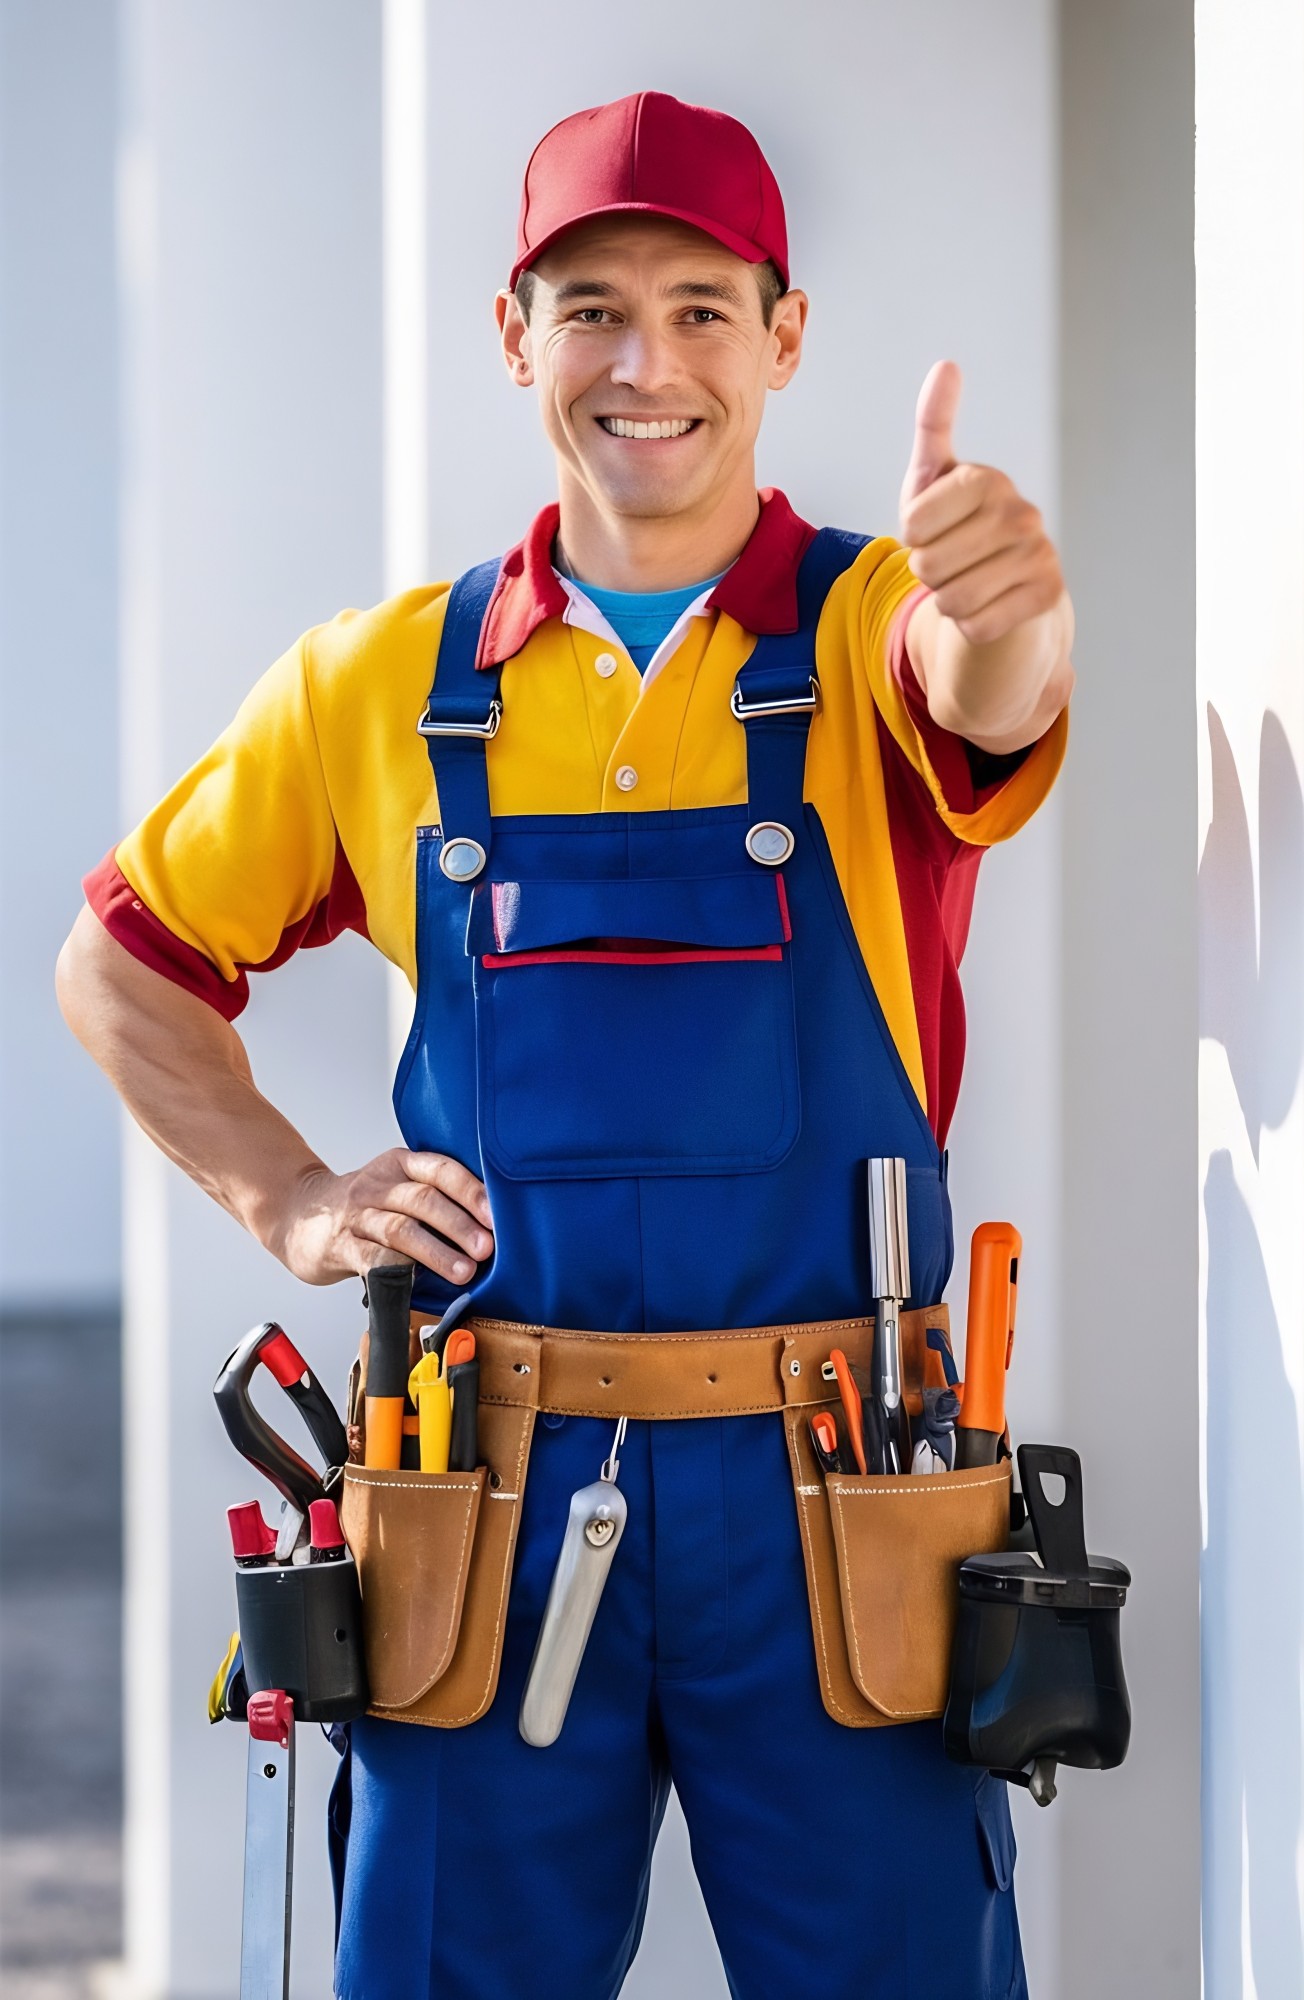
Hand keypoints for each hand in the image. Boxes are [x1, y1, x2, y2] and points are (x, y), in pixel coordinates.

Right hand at [277, 1148, 494, 1285]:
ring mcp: (357, 1215)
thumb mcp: (395, 1186)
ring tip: (463, 1271)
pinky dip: (397, 1271)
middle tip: (486, 1248)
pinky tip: (417, 1283)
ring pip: (401, 1229)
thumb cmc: (361, 1207)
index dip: (470, 1192)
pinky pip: (372, 1258)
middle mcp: (378, 1185)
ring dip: (436, 1252)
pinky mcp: (340, 1246)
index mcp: (399, 1165)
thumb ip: (433, 1197)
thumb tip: (491, 1227)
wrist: (298, 1214)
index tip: (496, 1216)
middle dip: (460, 1225)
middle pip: (423, 1200)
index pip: (440, 1170)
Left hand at [898, 360, 1063, 647]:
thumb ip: (933, 425)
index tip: (931, 530)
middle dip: (927, 574)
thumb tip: (947, 364)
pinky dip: (970, 625)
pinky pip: (977, 627)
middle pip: (929, 566)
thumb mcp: (933, 478)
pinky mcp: (1048, 596)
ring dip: (946, 601)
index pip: (913, 526)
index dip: (910, 538)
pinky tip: (988, 605)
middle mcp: (1021, 513)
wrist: (1004, 581)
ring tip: (966, 581)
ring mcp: (1040, 555)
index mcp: (987, 480)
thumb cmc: (956, 525)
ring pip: (952, 601)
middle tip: (949, 562)